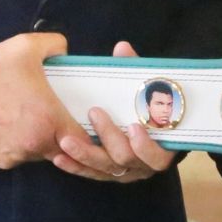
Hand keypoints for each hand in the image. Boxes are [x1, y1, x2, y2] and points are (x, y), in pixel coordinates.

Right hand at [0, 32, 82, 169]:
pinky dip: (22, 146)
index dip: (88, 134)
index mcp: (49, 120)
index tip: (84, 123)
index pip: (83, 140)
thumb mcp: (27, 46)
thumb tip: (65, 51)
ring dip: (42, 141)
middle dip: (65, 137)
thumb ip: (56, 44)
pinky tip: (14, 126)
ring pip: (42, 154)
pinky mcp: (0, 161)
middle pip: (64, 149)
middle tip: (57, 117)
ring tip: (33, 119)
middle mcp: (36, 145)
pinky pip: (20, 156)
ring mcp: (17, 155)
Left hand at [53, 41, 175, 182]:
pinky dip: (75, 166)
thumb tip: (122, 48)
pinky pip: (90, 173)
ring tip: (67, 140)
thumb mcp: (147, 90)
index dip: (146, 145)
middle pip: (126, 159)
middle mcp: (143, 165)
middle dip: (109, 137)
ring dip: (85, 154)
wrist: (146, 128)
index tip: (134, 125)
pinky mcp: (105, 173)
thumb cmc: (150, 107)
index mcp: (162, 147)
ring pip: (105, 168)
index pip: (157, 155)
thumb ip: (137, 72)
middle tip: (95, 113)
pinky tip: (59, 157)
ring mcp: (123, 171)